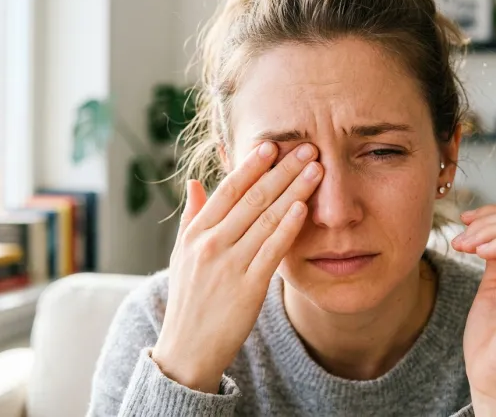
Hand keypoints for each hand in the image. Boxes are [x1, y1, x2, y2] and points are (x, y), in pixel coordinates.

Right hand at [151, 142, 322, 392]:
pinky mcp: (248, 287)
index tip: (272, 145)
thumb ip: (191, 217)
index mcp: (194, 233)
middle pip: (251, 198)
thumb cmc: (188, 300)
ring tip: (314, 169)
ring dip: (293, 190)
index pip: (227, 190)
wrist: (186, 350)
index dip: (251, 166)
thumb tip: (195, 182)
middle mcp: (210, 244)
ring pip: (265, 219)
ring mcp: (228, 265)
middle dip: (281, 170)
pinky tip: (303, 207)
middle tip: (306, 148)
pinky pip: (271, 250)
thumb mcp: (180, 255)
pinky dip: (288, 227)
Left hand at [451, 205, 495, 415]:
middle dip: (488, 220)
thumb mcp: (494, 285)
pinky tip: (478, 252)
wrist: (493, 378)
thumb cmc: (493, 338)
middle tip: (460, 237)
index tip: (463, 224)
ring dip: (488, 231)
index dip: (494, 215)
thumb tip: (491, 229)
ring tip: (463, 246)